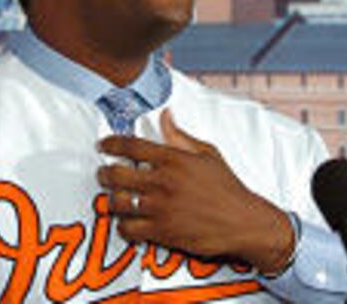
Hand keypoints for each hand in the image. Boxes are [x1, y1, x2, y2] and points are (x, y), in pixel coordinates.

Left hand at [96, 108, 293, 274]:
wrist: (244, 222)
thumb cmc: (227, 187)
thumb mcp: (207, 153)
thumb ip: (180, 135)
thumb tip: (165, 115)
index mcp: (173, 159)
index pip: (130, 146)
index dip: (110, 144)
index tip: (102, 145)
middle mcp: (163, 181)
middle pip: (116, 174)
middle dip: (103, 173)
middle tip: (103, 174)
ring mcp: (161, 208)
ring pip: (118, 202)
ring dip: (111, 199)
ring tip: (114, 198)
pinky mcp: (163, 232)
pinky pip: (128, 229)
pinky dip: (123, 225)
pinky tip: (127, 221)